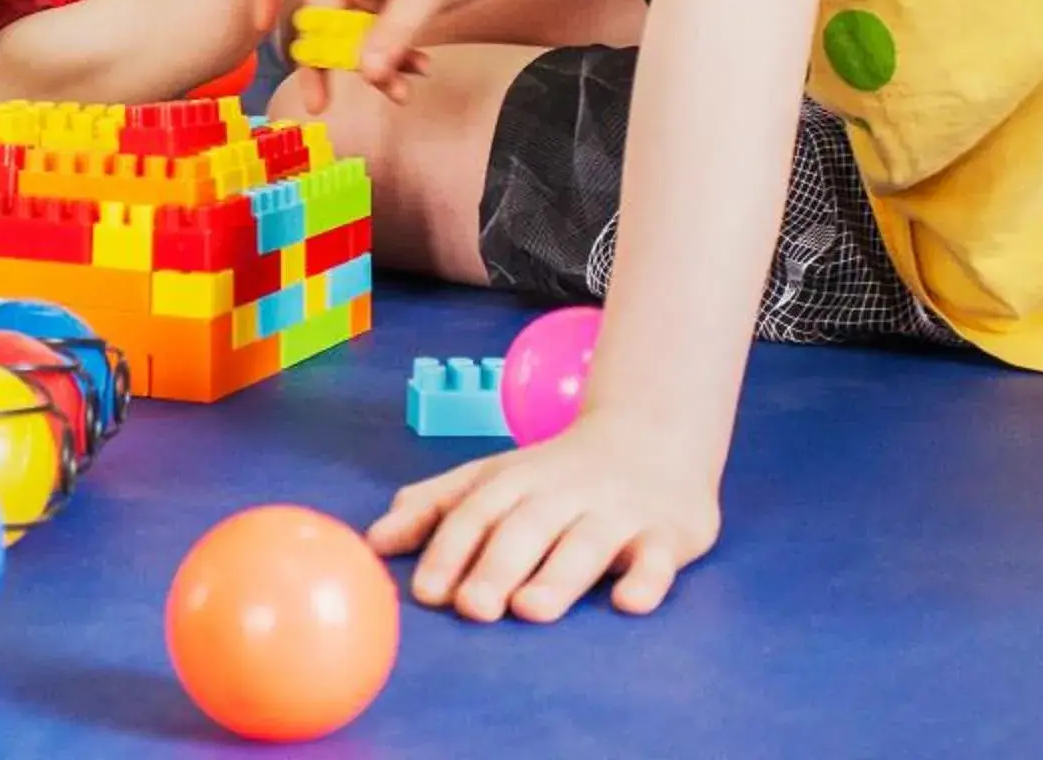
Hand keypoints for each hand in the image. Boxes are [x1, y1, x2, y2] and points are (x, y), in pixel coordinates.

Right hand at [254, 0, 514, 98]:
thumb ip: (394, 33)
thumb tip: (365, 76)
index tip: (260, 28)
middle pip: (315, 18)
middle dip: (321, 62)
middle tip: (321, 103)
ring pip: (352, 37)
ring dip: (370, 67)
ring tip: (401, 92)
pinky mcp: (393, 2)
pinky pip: (380, 38)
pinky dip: (394, 58)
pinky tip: (419, 71)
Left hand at [370, 411, 720, 623]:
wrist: (651, 431)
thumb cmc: (556, 472)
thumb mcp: (494, 477)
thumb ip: (437, 507)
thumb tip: (374, 540)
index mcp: (515, 481)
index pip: (476, 513)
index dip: (449, 550)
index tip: (425, 592)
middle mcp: (563, 494)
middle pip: (526, 529)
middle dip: (497, 567)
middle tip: (471, 609)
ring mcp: (617, 513)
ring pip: (586, 544)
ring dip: (558, 575)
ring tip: (530, 610)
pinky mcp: (667, 534)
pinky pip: (658, 557)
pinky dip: (647, 579)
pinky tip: (630, 602)